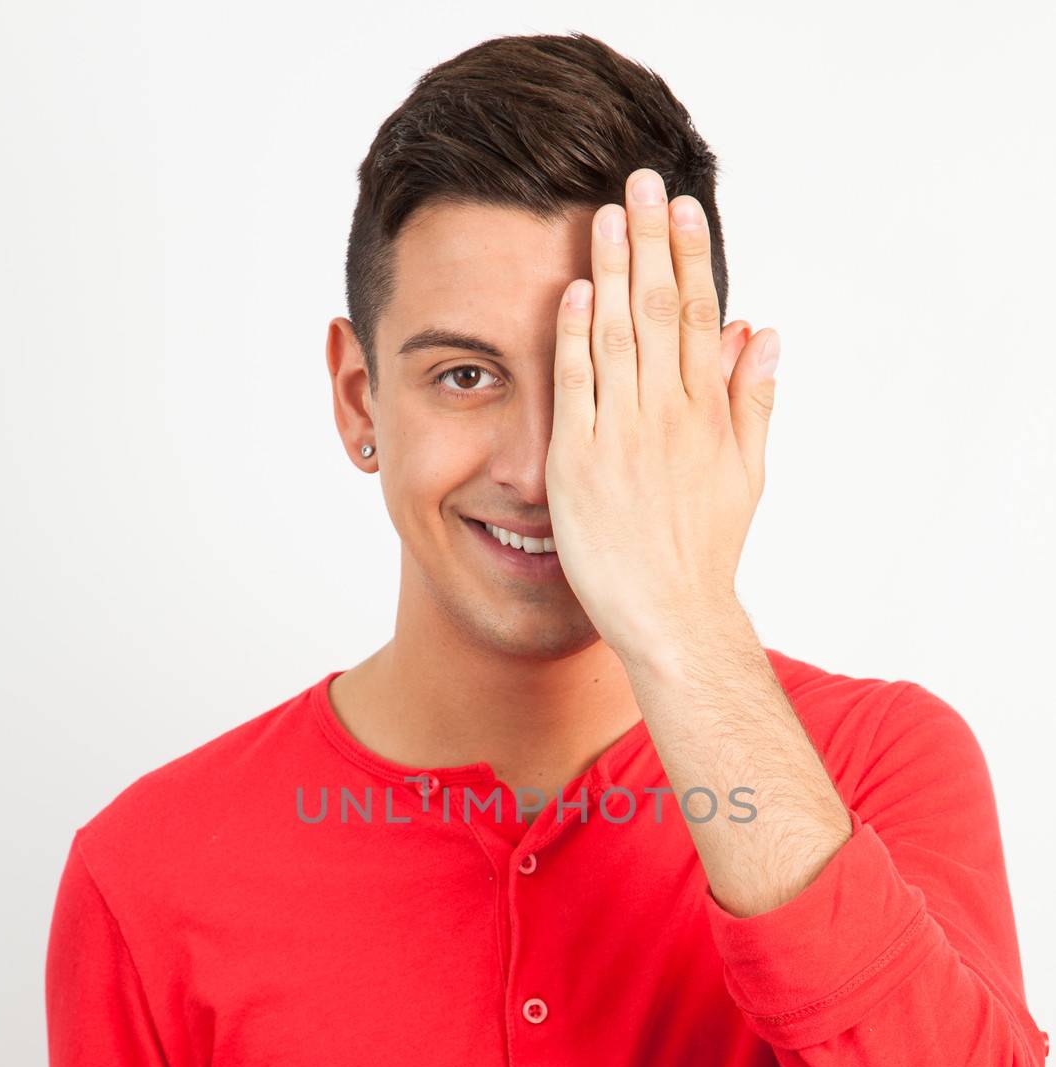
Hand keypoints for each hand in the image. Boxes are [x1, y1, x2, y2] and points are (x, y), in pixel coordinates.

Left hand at [545, 166, 778, 675]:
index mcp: (709, 412)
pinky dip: (576, 337)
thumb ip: (752, 398)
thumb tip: (762, 330)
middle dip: (649, 241)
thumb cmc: (705, 552)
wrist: (672, 616)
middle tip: (639, 181)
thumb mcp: (746, 472)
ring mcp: (624, 436)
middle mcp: (669, 415)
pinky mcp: (581, 461)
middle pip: (659, 310)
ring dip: (610, 270)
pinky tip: (573, 292)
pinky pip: (577, 386)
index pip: (698, 316)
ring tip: (603, 215)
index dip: (689, 257)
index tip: (681, 207)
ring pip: (618, 336)